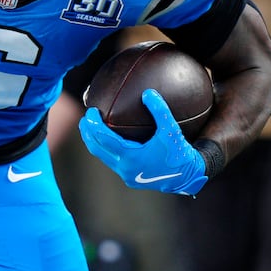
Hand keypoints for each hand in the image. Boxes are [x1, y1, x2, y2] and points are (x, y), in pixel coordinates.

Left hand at [78, 89, 208, 195]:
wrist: (186, 177)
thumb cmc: (179, 153)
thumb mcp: (171, 130)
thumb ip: (160, 111)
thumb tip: (147, 92)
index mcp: (131, 157)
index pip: (104, 139)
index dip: (94, 125)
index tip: (90, 111)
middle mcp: (125, 168)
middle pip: (97, 149)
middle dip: (88, 134)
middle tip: (84, 118)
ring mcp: (126, 174)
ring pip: (103, 157)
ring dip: (95, 142)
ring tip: (90, 128)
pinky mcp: (130, 178)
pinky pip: (112, 161)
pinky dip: (106, 149)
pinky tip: (109, 139)